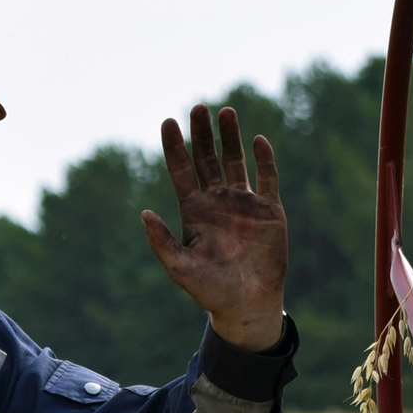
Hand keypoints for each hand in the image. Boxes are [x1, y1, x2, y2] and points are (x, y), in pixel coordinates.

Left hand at [142, 104, 288, 351]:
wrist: (247, 305)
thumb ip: (161, 242)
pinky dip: (265, 160)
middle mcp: (217, 201)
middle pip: (207, 158)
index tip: (169, 121)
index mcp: (193, 210)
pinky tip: (259, 141)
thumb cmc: (210, 290)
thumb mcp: (180, 268)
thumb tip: (143, 213)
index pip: (181, 170)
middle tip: (198, 107)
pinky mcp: (269, 210)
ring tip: (226, 112)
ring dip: (231, 137)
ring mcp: (244, 203)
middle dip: (202, 133)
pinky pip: (268, 178)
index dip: (174, 146)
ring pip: (235, 161)